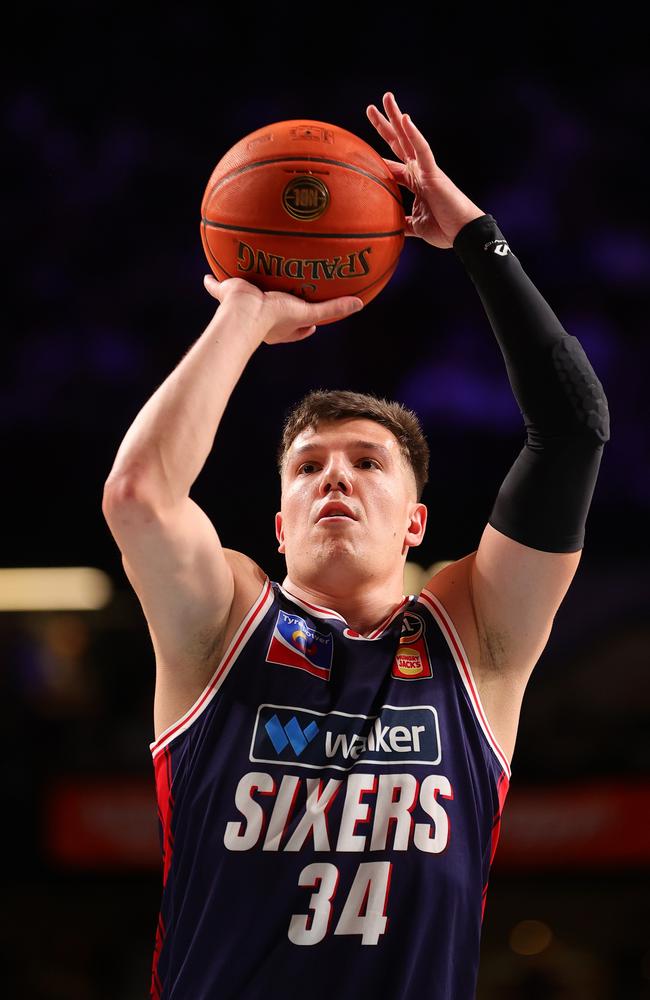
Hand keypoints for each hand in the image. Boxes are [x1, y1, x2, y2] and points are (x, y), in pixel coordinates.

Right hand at [203, 275, 362, 343]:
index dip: (305, 325)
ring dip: (247, 290)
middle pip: (273, 310)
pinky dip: (212, 283)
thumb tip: (360, 304)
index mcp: (279, 326)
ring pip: (247, 297)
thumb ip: (332, 309)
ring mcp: (242, 305)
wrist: (244, 313)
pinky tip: (207, 276)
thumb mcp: (307, 311)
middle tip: (285, 294)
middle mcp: (261, 317)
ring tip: (249, 278)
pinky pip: (217, 286)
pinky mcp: (227, 293)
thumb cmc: (274, 317)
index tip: (313, 320)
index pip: (296, 327)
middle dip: (278, 303)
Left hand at [366, 92, 484, 248]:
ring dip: (397, 117)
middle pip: (398, 142)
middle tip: (371, 107)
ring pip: (409, 138)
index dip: (376, 156)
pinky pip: (423, 150)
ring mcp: (426, 169)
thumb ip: (401, 222)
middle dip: (385, 125)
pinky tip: (405, 119)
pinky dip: (414, 135)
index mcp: (414, 182)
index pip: (391, 164)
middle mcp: (419, 171)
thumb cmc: (444, 229)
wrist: (463, 235)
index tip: (359, 148)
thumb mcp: (414, 226)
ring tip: (386, 98)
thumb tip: (387, 227)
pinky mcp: (434, 173)